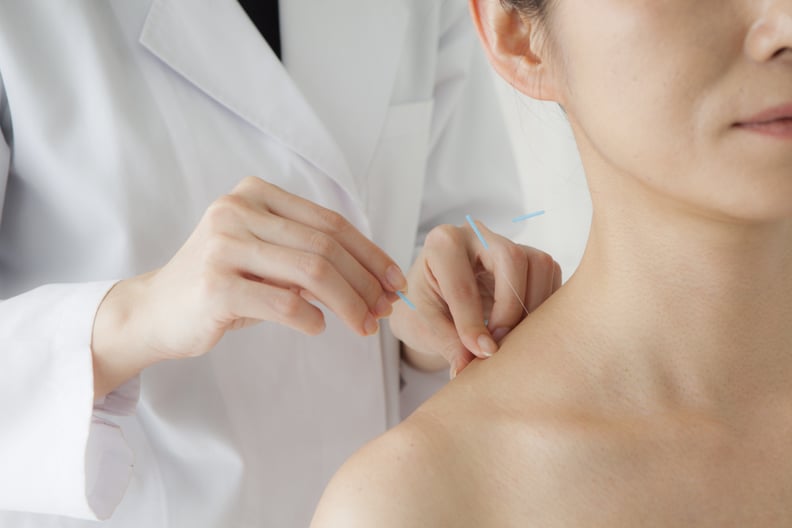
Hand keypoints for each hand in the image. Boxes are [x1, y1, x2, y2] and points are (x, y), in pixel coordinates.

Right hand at [91, 177, 405, 396]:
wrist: (156, 311)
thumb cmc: (222, 284)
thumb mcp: (266, 257)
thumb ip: (311, 255)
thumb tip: (378, 282)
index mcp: (255, 194)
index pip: (330, 222)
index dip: (370, 253)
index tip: (395, 281)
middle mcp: (237, 211)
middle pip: (326, 247)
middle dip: (365, 282)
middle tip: (384, 311)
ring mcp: (223, 246)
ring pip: (312, 272)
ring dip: (349, 304)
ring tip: (364, 326)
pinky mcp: (215, 285)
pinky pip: (283, 303)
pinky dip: (311, 319)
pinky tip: (319, 328)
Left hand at [390, 219, 560, 378]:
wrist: (438, 297)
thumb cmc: (429, 306)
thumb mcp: (425, 324)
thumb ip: (447, 343)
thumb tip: (467, 368)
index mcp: (442, 245)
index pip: (462, 284)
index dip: (471, 323)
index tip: (481, 353)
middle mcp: (476, 234)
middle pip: (511, 258)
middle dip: (510, 307)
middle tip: (499, 342)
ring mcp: (506, 241)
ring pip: (539, 264)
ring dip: (532, 307)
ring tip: (513, 337)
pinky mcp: (529, 256)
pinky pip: (551, 274)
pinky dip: (545, 305)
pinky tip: (526, 327)